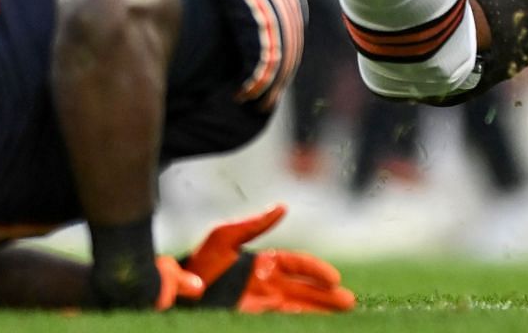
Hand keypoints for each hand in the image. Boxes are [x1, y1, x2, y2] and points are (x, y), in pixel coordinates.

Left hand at [179, 204, 355, 313]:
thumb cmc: (199, 263)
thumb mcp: (224, 237)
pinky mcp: (254, 319)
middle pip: (304, 290)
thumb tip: (282, 207)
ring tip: (344, 317)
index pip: (297, 264)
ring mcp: (262, 304)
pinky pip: (282, 321)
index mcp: (263, 262)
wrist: (177, 294)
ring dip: (319, 313)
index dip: (316, 270)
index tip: (334, 278)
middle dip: (327, 297)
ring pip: (298, 308)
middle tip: (350, 303)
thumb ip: (254, 224)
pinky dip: (300, 322)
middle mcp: (267, 284)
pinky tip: (314, 325)